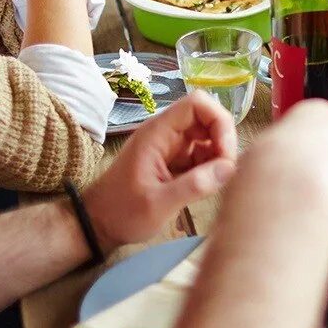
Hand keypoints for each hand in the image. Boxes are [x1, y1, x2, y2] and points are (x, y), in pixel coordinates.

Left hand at [83, 91, 238, 251]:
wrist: (98, 224)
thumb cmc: (122, 212)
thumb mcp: (157, 205)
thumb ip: (193, 186)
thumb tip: (229, 168)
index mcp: (158, 132)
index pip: (197, 103)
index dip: (218, 121)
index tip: (225, 153)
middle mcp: (166, 133)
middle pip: (206, 117)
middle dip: (222, 140)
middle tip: (226, 171)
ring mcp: (170, 146)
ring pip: (207, 136)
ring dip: (218, 155)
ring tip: (217, 182)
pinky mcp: (174, 160)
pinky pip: (201, 153)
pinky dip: (210, 166)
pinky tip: (207, 186)